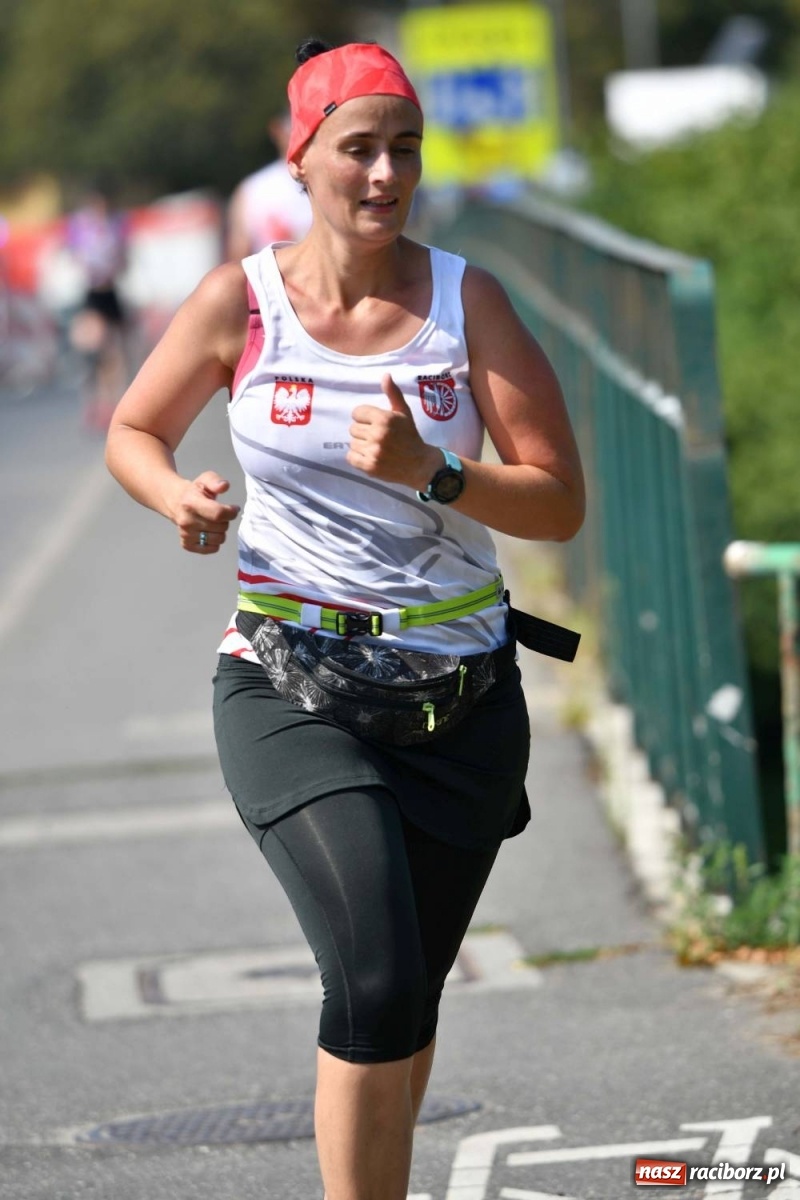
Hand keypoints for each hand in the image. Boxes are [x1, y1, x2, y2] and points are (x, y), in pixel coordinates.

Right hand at [171, 470, 239, 553]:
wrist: (174, 501)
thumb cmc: (194, 491)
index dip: (231, 512)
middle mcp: (187, 521)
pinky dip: (215, 542)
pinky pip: (212, 549)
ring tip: (214, 522)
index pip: (218, 514)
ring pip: (219, 539)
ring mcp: (186, 534)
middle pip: (221, 527)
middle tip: (219, 514)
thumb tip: (224, 486)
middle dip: (226, 520)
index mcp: (191, 503)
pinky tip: (209, 532)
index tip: (234, 508)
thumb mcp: (205, 480)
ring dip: (221, 531)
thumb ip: (216, 481)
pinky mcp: (187, 544)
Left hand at [347, 374, 440, 488]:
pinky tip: (370, 457)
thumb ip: (393, 394)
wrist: (419, 464)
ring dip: (361, 445)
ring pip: (352, 443)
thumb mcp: (404, 413)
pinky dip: (357, 458)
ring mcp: (373, 452)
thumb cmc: (410, 436)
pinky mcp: (369, 467)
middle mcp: (377, 434)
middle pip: (353, 428)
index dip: (365, 417)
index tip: (375, 423)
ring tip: (376, 448)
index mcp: (384, 419)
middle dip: (363, 432)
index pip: (357, 412)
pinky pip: (350, 457)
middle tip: (377, 437)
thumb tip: (386, 375)